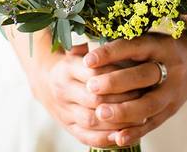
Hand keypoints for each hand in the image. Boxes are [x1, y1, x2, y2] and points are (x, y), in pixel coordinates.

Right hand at [15, 36, 144, 147]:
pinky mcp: (66, 125)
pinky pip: (85, 136)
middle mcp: (63, 89)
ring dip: (116, 122)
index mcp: (67, 67)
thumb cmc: (73, 63)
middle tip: (143, 100)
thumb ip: (101, 52)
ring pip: (91, 120)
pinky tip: (121, 137)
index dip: (118, 79)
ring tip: (138, 120)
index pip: (96, 74)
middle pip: (95, 99)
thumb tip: (128, 47)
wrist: (43, 79)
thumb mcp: (82, 52)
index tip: (139, 79)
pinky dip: (104, 139)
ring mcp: (63, 109)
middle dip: (122, 102)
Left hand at [82, 32, 186, 146]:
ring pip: (149, 103)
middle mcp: (171, 68)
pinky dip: (135, 132)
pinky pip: (153, 123)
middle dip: (116, 82)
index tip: (87, 60)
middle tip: (91, 87)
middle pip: (143, 76)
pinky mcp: (172, 110)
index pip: (134, 47)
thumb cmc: (158, 47)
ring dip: (124, 111)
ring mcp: (173, 92)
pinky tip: (118, 138)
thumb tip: (80, 50)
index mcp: (161, 45)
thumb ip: (120, 45)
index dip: (110, 53)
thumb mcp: (145, 37)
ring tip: (100, 113)